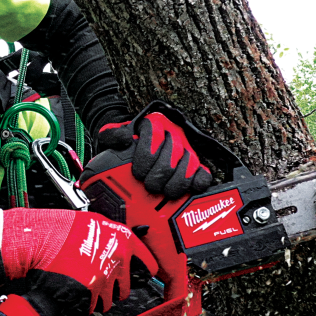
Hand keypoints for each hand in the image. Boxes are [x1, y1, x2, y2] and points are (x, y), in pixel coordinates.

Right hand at [0, 208, 154, 312]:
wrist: (41, 238)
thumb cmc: (62, 229)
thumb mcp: (97, 224)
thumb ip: (114, 239)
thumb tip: (122, 251)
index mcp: (124, 240)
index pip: (148, 266)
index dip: (142, 275)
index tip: (139, 279)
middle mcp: (118, 259)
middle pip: (125, 289)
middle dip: (112, 289)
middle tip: (97, 282)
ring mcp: (105, 277)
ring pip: (108, 301)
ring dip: (96, 298)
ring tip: (80, 284)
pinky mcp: (90, 291)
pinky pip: (90, 306)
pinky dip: (82, 304)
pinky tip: (72, 290)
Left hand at [98, 112, 213, 197]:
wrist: (135, 149)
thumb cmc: (124, 145)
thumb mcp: (111, 138)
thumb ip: (111, 135)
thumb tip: (125, 138)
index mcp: (153, 123)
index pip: (154, 136)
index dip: (147, 156)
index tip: (138, 173)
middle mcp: (173, 133)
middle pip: (172, 153)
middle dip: (160, 173)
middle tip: (150, 186)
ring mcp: (187, 149)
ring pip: (189, 162)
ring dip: (177, 181)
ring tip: (165, 192)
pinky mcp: (197, 164)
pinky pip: (204, 173)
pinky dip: (198, 182)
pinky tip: (189, 190)